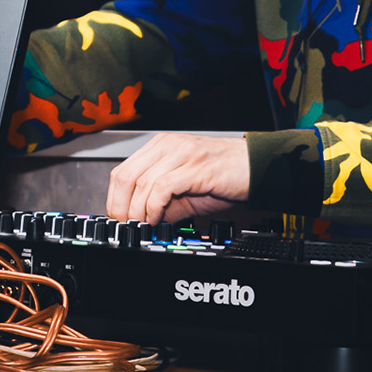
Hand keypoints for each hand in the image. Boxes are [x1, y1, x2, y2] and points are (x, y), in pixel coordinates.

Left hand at [106, 133, 248, 222]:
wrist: (257, 168)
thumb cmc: (224, 176)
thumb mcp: (185, 188)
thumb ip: (162, 201)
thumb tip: (141, 221)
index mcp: (161, 147)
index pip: (122, 170)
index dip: (114, 198)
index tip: (117, 218)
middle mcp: (168, 146)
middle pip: (126, 176)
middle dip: (120, 206)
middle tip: (125, 225)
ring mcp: (181, 154)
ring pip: (142, 182)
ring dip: (137, 211)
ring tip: (142, 225)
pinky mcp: (195, 167)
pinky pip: (163, 187)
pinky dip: (154, 207)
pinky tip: (157, 218)